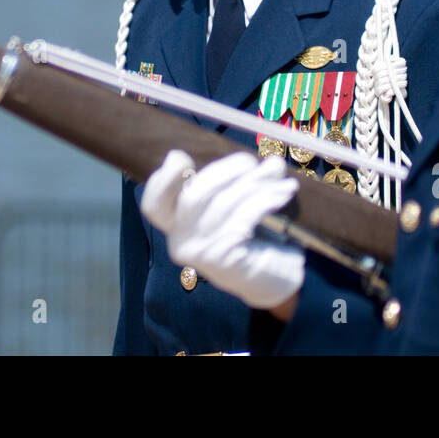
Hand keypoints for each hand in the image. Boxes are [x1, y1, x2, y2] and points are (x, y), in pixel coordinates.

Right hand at [141, 150, 304, 309]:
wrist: (274, 280)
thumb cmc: (254, 237)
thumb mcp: (235, 208)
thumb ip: (230, 184)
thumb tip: (255, 159)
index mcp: (177, 227)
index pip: (155, 205)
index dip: (162, 180)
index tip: (180, 157)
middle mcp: (181, 243)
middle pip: (193, 195)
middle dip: (225, 170)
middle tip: (253, 161)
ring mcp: (200, 254)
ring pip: (223, 203)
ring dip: (255, 182)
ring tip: (276, 172)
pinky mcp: (224, 260)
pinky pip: (243, 218)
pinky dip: (266, 200)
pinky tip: (283, 192)